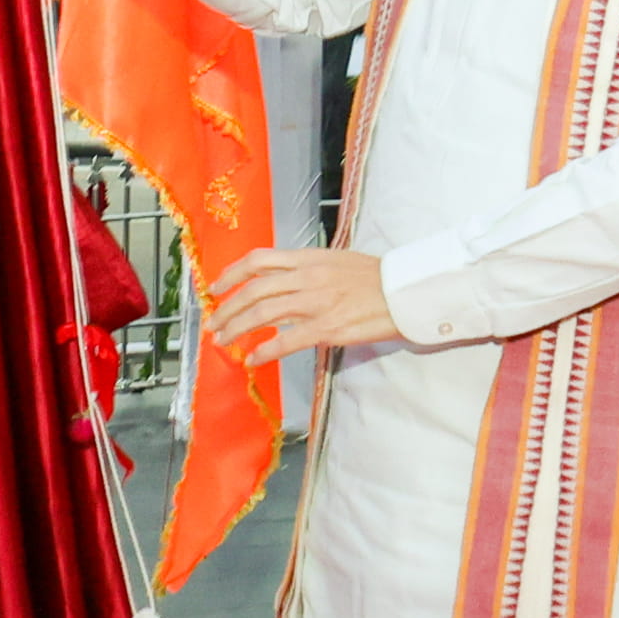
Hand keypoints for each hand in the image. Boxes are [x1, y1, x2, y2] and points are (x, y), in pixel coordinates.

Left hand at [207, 244, 395, 364]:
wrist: (405, 292)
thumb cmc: (375, 278)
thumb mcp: (335, 261)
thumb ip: (305, 269)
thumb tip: (280, 282)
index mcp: (308, 258)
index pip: (259, 260)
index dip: (231, 273)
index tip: (216, 287)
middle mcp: (307, 277)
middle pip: (254, 290)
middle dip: (227, 309)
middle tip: (213, 324)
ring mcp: (316, 302)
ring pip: (263, 314)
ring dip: (237, 329)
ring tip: (224, 341)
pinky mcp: (327, 327)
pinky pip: (287, 341)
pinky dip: (265, 350)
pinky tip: (253, 359)